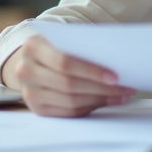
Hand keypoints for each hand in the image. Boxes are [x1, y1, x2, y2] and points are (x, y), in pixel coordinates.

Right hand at [2, 35, 135, 116]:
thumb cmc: (56, 45)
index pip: (64, 62)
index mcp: (33, 46)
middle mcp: (25, 70)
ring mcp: (29, 92)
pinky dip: (90, 107)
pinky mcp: (36, 108)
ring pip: (70, 101)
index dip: (90, 71)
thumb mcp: (63, 38)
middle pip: (69, 84)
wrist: (32, 58)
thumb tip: (117, 62)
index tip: (115, 76)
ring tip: (121, 95)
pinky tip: (106, 101)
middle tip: (126, 88)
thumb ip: (82, 46)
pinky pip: (68, 112)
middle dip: (101, 88)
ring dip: (100, 99)